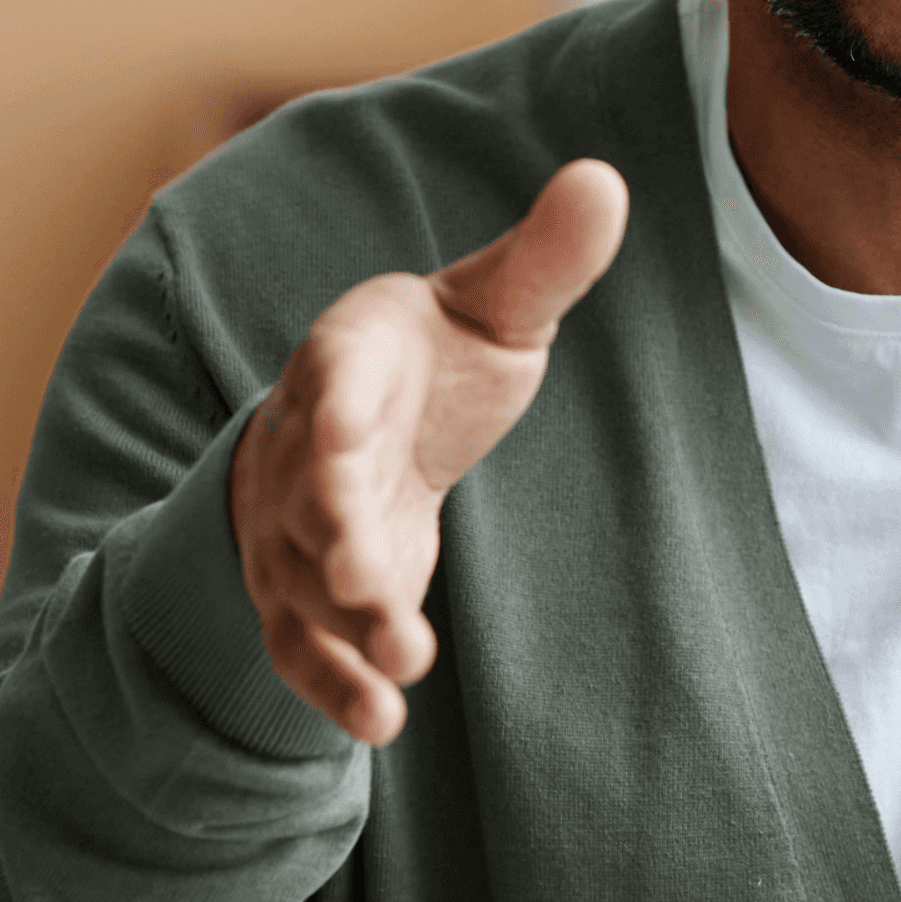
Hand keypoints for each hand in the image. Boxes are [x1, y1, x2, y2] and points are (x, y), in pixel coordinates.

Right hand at [230, 159, 628, 742]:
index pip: (334, 374)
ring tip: (406, 662)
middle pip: (307, 493)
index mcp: (350, 355)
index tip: (347, 426)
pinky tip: (382, 723)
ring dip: (346, 624)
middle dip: (329, 533)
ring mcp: (294, 526)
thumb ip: (545, 258)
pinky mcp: (306, 594)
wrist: (357, 424)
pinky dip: (335, 685)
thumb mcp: (493, 304)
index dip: (336, 402)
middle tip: (360, 575)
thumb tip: (605, 178)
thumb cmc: (437, 356)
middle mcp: (304, 443)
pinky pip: (304, 645)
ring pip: (302, 579)